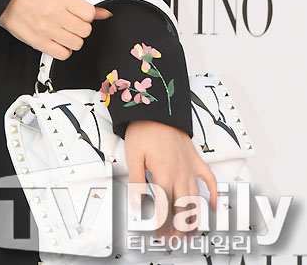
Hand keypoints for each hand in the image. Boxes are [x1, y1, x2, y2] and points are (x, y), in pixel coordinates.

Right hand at [0, 0, 112, 57]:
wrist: (9, 2)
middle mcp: (54, 14)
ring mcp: (47, 30)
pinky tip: (58, 41)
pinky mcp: (40, 43)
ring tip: (63, 32)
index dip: (87, 16)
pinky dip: (64, 50)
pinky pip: (64, 54)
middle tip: (71, 23)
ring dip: (73, 39)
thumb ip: (83, 3)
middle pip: (85, 31)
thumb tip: (103, 13)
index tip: (81, 15)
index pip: (89, 14)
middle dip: (80, 28)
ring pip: (77, 44)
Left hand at [124, 120, 217, 242]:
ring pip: (195, 198)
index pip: (165, 208)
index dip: (163, 225)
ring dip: (194, 217)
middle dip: (179, 227)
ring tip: (190, 232)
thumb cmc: (144, 129)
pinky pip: (209, 179)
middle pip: (183, 208)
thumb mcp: (133, 156)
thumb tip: (137, 205)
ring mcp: (190, 167)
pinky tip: (213, 206)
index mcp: (163, 174)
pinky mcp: (196, 160)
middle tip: (174, 239)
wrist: (158, 108)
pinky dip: (213, 194)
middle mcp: (180, 173)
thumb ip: (136, 182)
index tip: (160, 235)